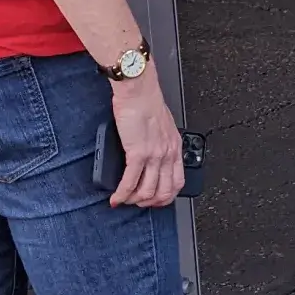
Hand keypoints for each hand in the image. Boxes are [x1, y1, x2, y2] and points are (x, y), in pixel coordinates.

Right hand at [108, 62, 185, 207]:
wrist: (139, 91)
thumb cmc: (147, 102)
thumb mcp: (162, 126)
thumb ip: (160, 142)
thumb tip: (151, 155)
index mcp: (175, 147)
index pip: (178, 181)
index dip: (166, 196)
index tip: (155, 200)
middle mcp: (167, 154)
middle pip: (164, 191)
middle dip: (149, 202)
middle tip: (137, 203)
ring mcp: (154, 155)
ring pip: (147, 191)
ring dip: (133, 200)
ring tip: (124, 200)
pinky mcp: (138, 153)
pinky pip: (130, 182)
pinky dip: (122, 194)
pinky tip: (116, 197)